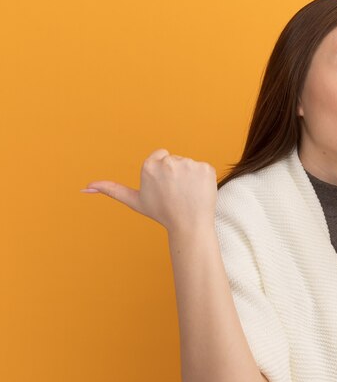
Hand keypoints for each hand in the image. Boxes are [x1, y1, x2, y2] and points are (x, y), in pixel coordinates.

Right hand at [81, 148, 217, 232]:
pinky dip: (203, 179)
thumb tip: (85, 188)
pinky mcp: (206, 168)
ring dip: (190, 177)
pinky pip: (204, 169)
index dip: (164, 173)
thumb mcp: (135, 201)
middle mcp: (168, 162)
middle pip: (175, 160)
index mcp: (150, 165)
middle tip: (176, 193)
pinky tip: (198, 192)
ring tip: (187, 194)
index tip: (164, 187)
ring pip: (189, 164)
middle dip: (177, 174)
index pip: (161, 156)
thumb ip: (112, 190)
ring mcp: (189, 164)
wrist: (189, 225)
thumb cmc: (161, 213)